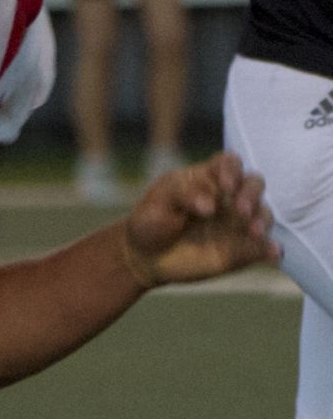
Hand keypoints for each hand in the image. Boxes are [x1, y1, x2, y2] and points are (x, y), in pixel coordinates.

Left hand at [121, 152, 279, 288]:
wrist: (144, 255)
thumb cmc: (152, 219)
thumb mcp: (159, 201)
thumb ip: (183, 194)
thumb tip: (211, 206)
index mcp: (209, 178)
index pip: (230, 164)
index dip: (232, 170)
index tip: (225, 185)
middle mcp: (230, 197)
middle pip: (254, 185)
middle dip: (251, 194)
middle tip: (240, 210)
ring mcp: (238, 223)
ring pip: (263, 214)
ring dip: (262, 220)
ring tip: (254, 232)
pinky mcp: (241, 249)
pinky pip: (262, 247)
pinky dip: (271, 249)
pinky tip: (274, 252)